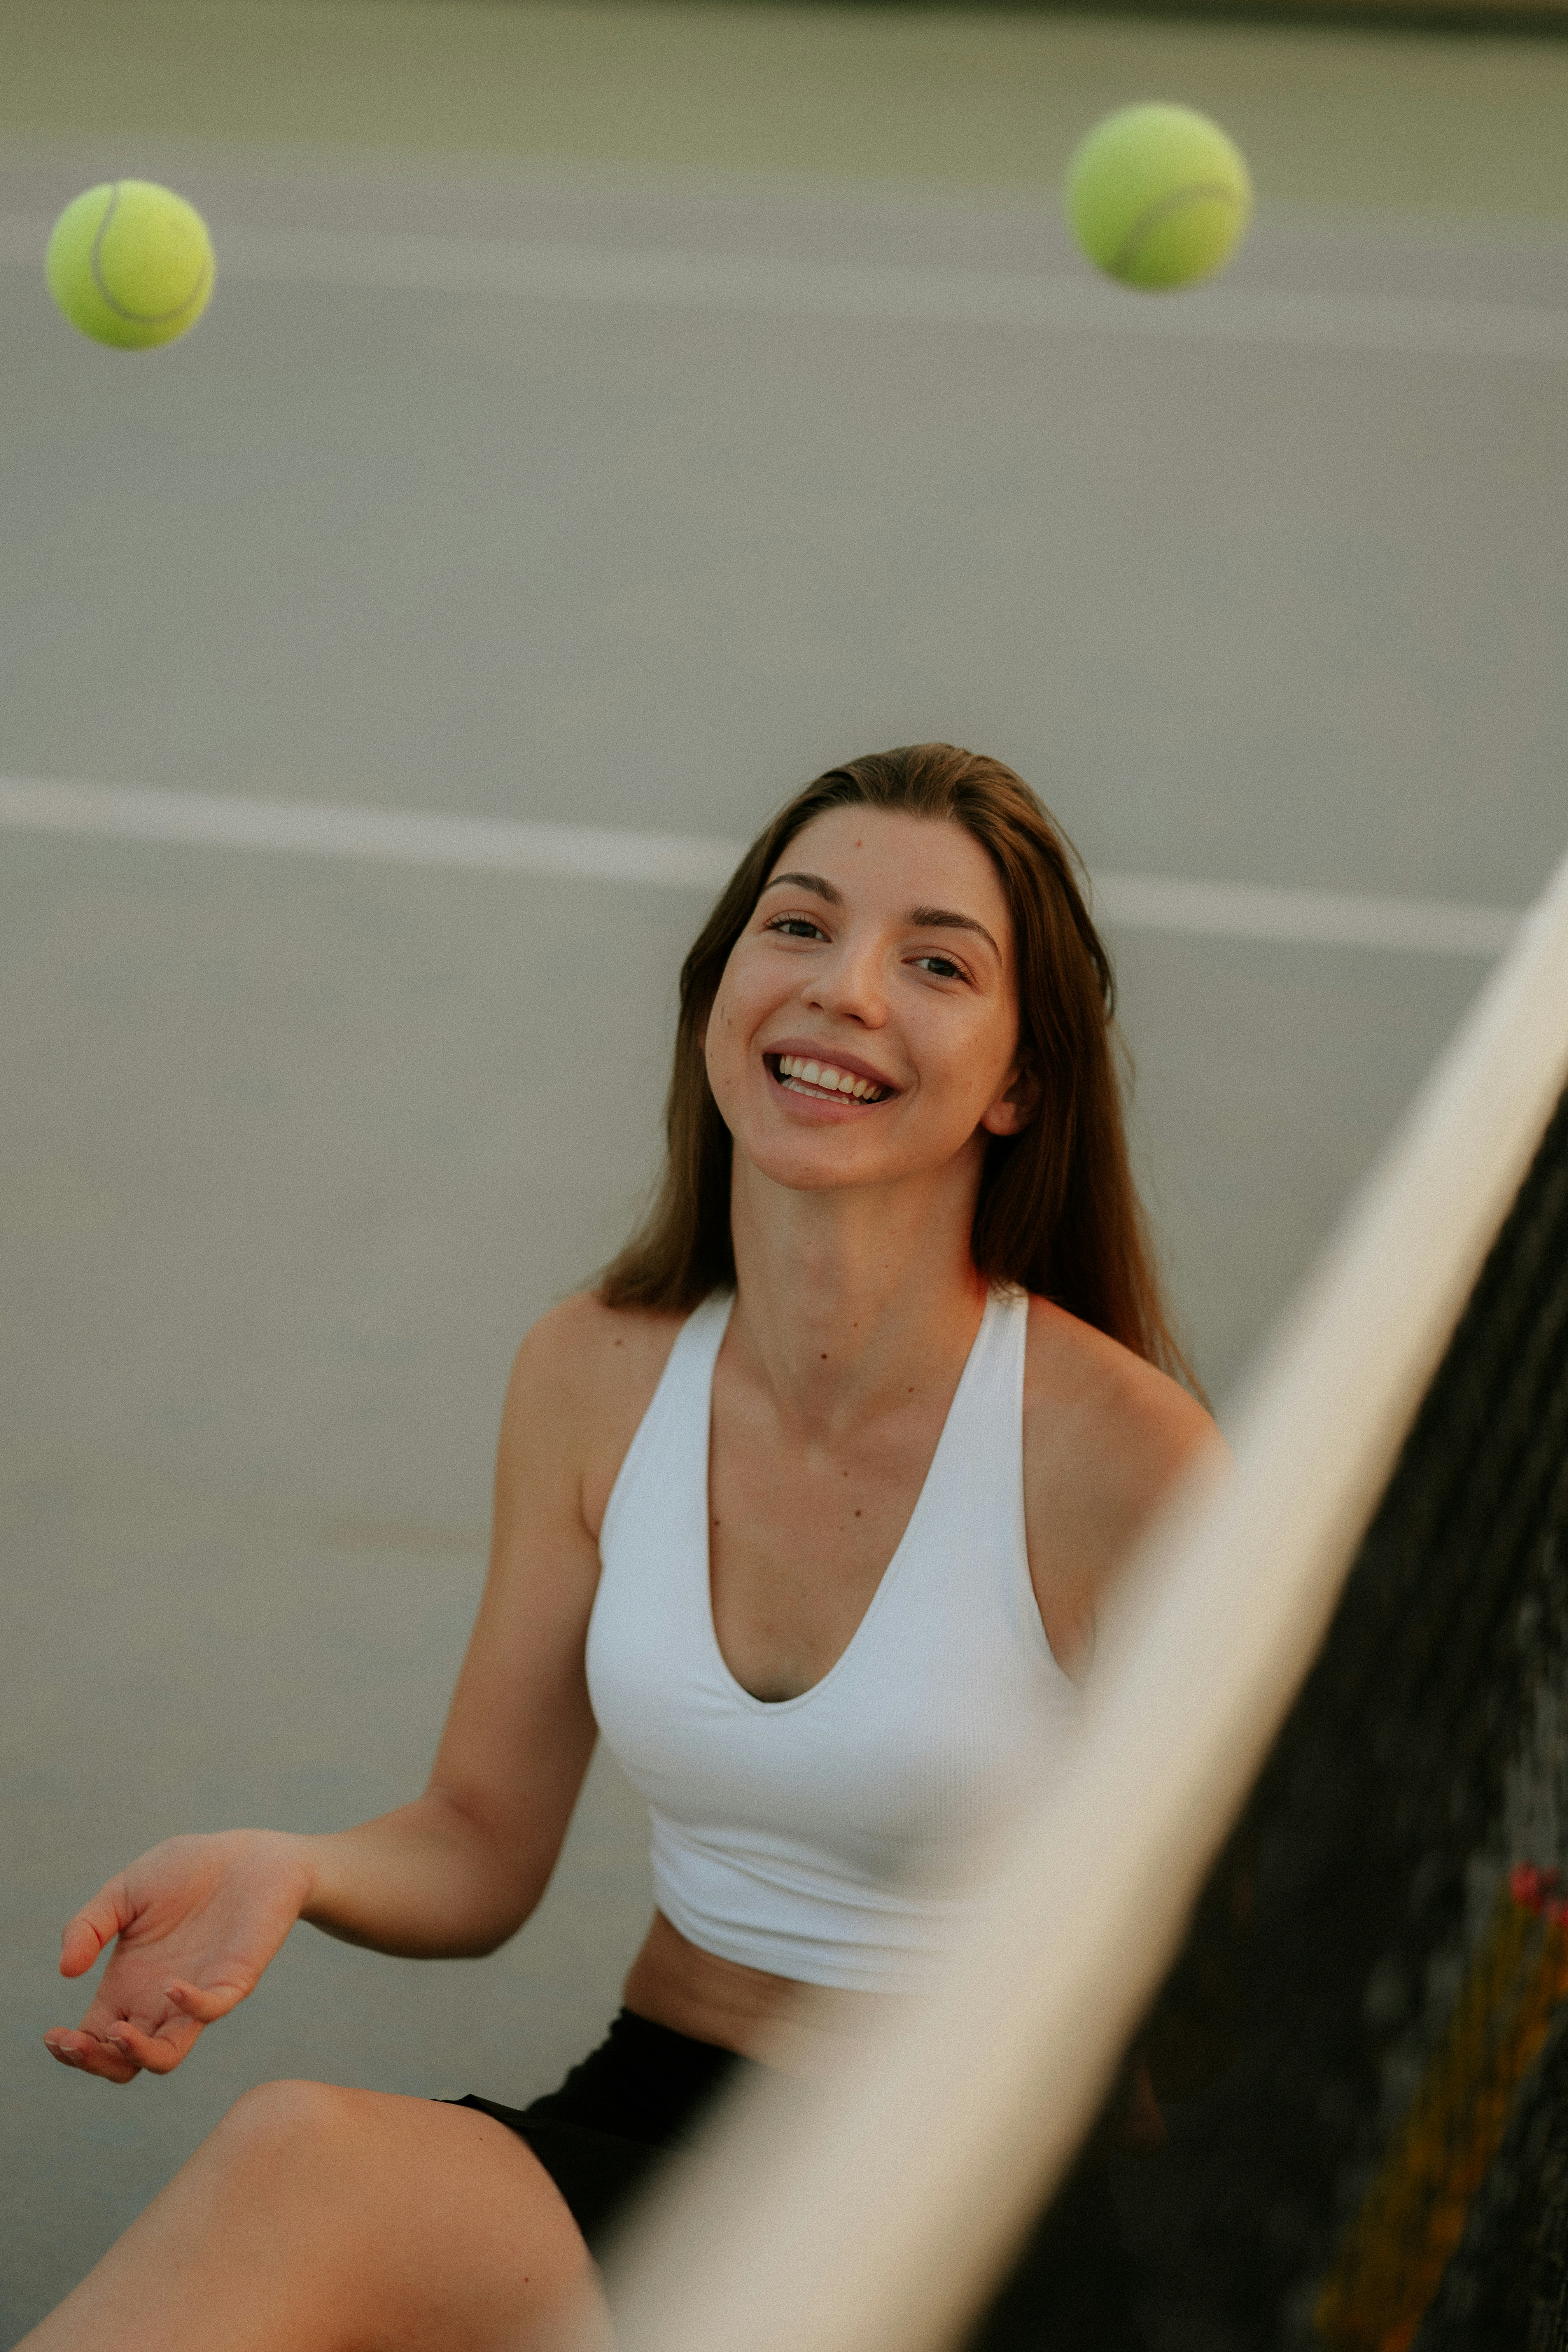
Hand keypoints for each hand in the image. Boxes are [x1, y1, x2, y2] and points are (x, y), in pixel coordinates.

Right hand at [44, 1830, 313, 2082]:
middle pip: (124, 2063)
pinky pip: (212, 2010)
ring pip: (165, 2055)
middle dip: (95, 2061)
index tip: (53, 2035)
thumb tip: (65, 1970)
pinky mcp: (234, 1980)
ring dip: (137, 2054)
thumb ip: (89, 1926)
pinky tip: (171, 1985)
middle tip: (75, 2041)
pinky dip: (191, 2006)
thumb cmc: (186, 1871)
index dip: (71, 2050)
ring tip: (117, 2032)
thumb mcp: (124, 1892)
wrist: (248, 1854)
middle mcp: (159, 2001)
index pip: (95, 2039)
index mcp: (128, 1986)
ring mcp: (197, 1995)